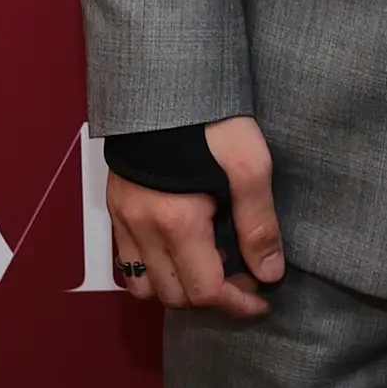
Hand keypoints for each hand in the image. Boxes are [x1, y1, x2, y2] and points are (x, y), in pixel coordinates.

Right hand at [105, 115, 281, 316]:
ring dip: (178, 289)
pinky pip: (126, 261)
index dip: (237, 304)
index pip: (204, 290)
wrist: (167, 84)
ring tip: (213, 268)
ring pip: (143, 285)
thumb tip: (270, 272)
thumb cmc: (214, 121)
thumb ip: (259, 224)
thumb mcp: (251, 167)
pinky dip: (154, 271)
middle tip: (245, 279)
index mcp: (176, 223)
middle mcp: (141, 229)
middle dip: (212, 298)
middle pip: (173, 295)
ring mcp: (122, 219)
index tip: (263, 300)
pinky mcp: (116, 206)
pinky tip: (182, 253)